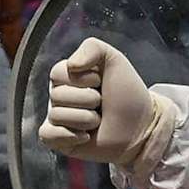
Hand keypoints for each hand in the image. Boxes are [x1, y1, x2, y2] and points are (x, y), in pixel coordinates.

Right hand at [38, 38, 175, 169]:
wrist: (141, 126)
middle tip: (102, 104)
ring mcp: (59, 119)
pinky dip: (69, 136)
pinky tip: (86, 136)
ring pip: (56, 116)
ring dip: (85, 119)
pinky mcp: (60, 140)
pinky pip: (47, 136)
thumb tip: (71, 65)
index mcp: (68, 76)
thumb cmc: (127, 93)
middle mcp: (60, 96)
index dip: (82, 79)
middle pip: (56, 96)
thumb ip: (92, 47)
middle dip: (87, 100)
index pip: (57, 73)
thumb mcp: (113, 60)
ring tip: (98, 120)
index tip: (100, 82)